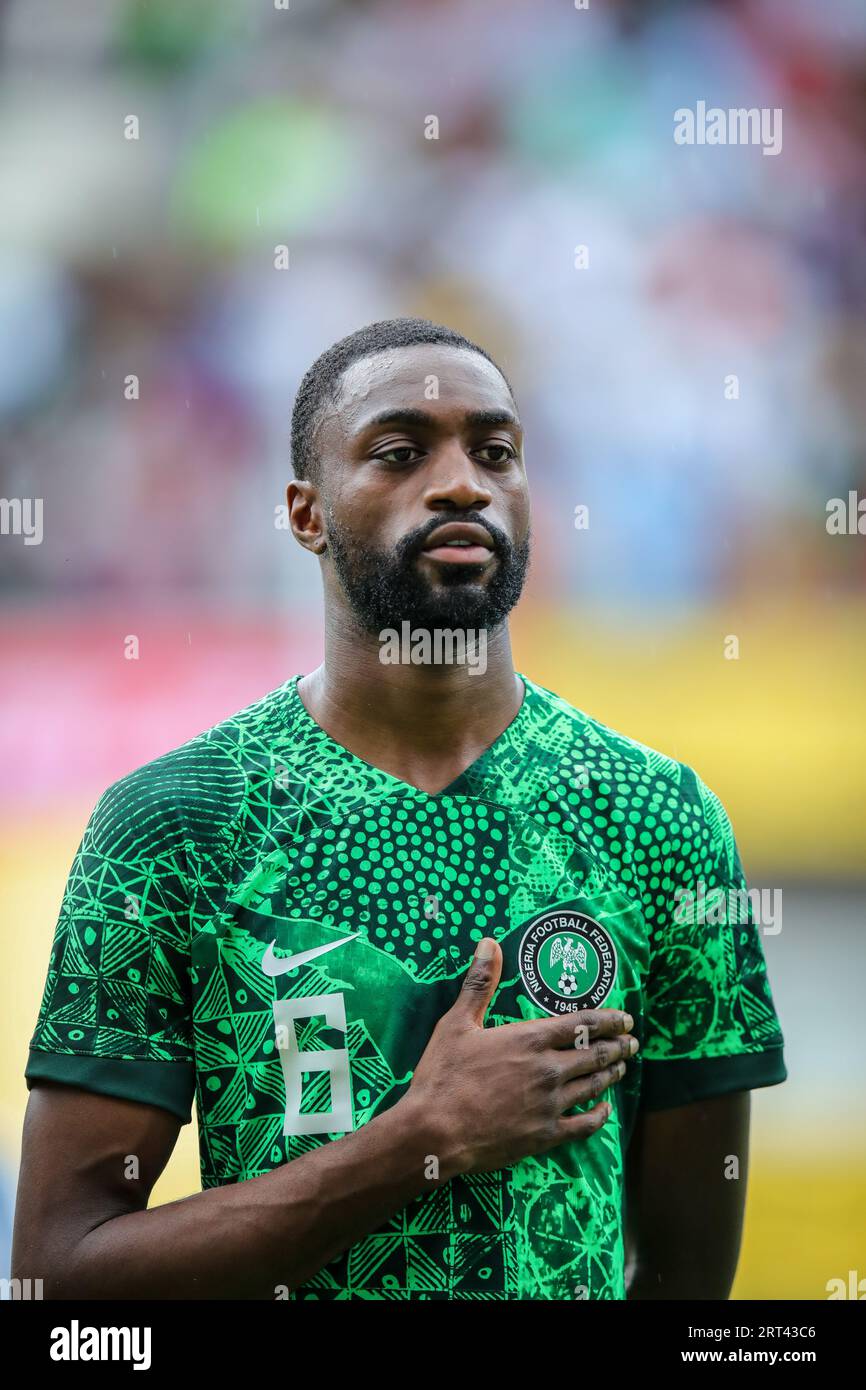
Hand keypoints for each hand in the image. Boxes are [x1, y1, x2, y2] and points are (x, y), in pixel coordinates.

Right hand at [407, 936, 638, 1176]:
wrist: (435, 1131)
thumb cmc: (443, 1074)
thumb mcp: (456, 1022)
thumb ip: (479, 984)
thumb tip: (489, 942)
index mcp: (530, 1039)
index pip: (582, 1023)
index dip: (608, 1019)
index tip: (625, 1018)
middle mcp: (549, 1069)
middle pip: (595, 1053)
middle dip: (618, 1046)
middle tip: (633, 1042)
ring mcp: (550, 1104)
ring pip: (594, 1085)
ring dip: (612, 1074)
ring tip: (622, 1067)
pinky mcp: (546, 1135)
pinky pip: (584, 1125)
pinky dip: (600, 1116)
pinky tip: (606, 1110)